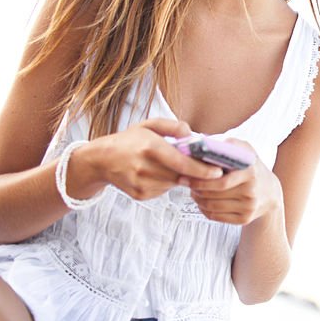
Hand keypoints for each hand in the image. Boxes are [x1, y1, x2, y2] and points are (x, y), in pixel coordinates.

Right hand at [68, 118, 222, 200]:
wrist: (101, 160)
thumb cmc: (129, 140)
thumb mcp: (149, 125)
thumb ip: (173, 126)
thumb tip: (192, 134)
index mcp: (149, 147)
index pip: (182, 163)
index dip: (202, 170)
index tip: (218, 172)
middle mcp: (144, 168)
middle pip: (181, 176)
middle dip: (195, 173)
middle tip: (206, 168)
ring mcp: (141, 184)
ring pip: (173, 184)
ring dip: (178, 177)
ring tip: (167, 165)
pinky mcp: (140, 195)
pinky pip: (163, 190)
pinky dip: (166, 183)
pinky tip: (156, 173)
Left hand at [180, 139, 283, 224]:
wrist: (270, 192)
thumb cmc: (251, 167)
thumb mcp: (246, 150)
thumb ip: (229, 144)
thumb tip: (205, 141)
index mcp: (250, 172)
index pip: (221, 181)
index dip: (200, 180)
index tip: (186, 176)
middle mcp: (251, 191)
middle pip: (213, 195)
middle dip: (196, 189)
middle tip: (186, 183)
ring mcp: (248, 207)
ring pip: (212, 206)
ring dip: (198, 199)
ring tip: (193, 191)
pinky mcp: (244, 219)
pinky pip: (216, 217)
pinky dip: (204, 210)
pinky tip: (202, 202)